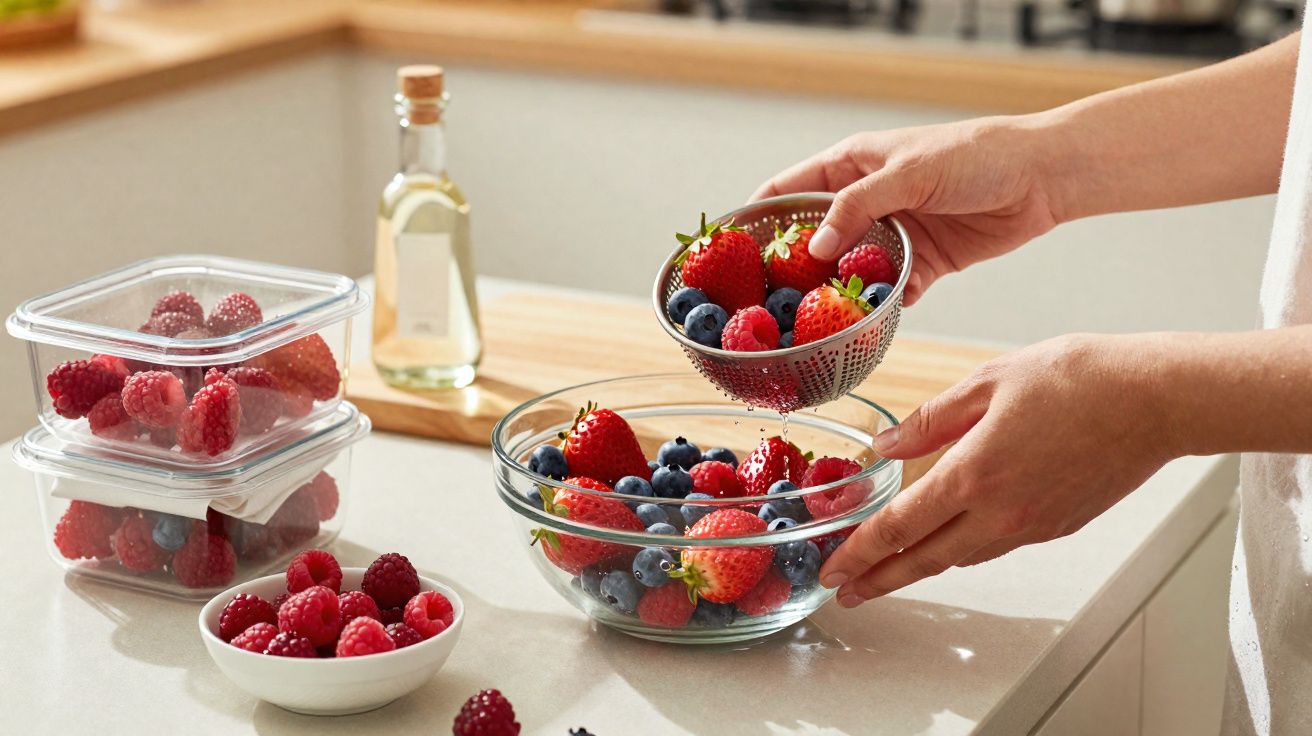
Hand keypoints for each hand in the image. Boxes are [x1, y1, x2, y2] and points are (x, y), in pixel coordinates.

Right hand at [751, 117, 1063, 305]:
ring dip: (834, 298)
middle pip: (814, 240)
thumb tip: (813, 250)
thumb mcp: (908, 172)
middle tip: (766, 302)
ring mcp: (892, 236)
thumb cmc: (976, 154)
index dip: (759, 217)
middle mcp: (866, 203)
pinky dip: (877, 312)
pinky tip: (863, 330)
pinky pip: (888, 294)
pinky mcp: (922, 265)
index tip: (732, 249)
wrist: (1042, 178)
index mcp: (852, 166)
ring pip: (848, 273)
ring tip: (809, 327)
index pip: (789, 191)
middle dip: (791, 271)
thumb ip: (857, 208)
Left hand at [819, 333, 1176, 606]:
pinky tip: (948, 544)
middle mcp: (1001, 511)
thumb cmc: (1077, 378)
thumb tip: (885, 446)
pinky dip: (963, 551)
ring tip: (888, 573)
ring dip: (920, 568)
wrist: (1155, 400)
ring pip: (962, 557)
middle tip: (847, 593)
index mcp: (974, 472)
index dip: (859, 551)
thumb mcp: (988, 381)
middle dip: (880, 579)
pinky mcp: (1058, 526)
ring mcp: (1032, 524)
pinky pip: (996, 546)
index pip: (900, 526)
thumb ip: (930, 420)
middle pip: (925, 559)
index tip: (833, 568)